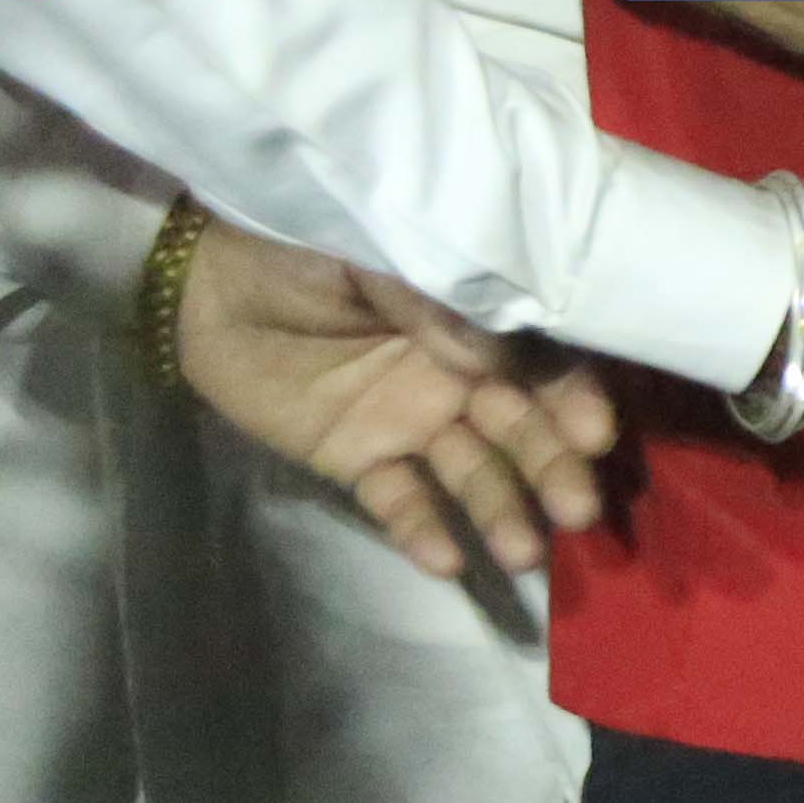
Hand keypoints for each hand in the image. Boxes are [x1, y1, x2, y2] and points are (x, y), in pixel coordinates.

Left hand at [170, 215, 624, 578]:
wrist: (211, 273)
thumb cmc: (307, 241)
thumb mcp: (383, 255)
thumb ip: (443, 306)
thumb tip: (502, 360)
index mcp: (476, 314)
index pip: (542, 360)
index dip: (571, 396)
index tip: (592, 432)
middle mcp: (458, 374)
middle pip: (519, 426)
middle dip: (551, 466)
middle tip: (578, 510)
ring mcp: (410, 419)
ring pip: (469, 470)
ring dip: (500, 508)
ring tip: (524, 552)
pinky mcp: (358, 458)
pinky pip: (397, 500)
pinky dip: (422, 529)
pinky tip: (446, 561)